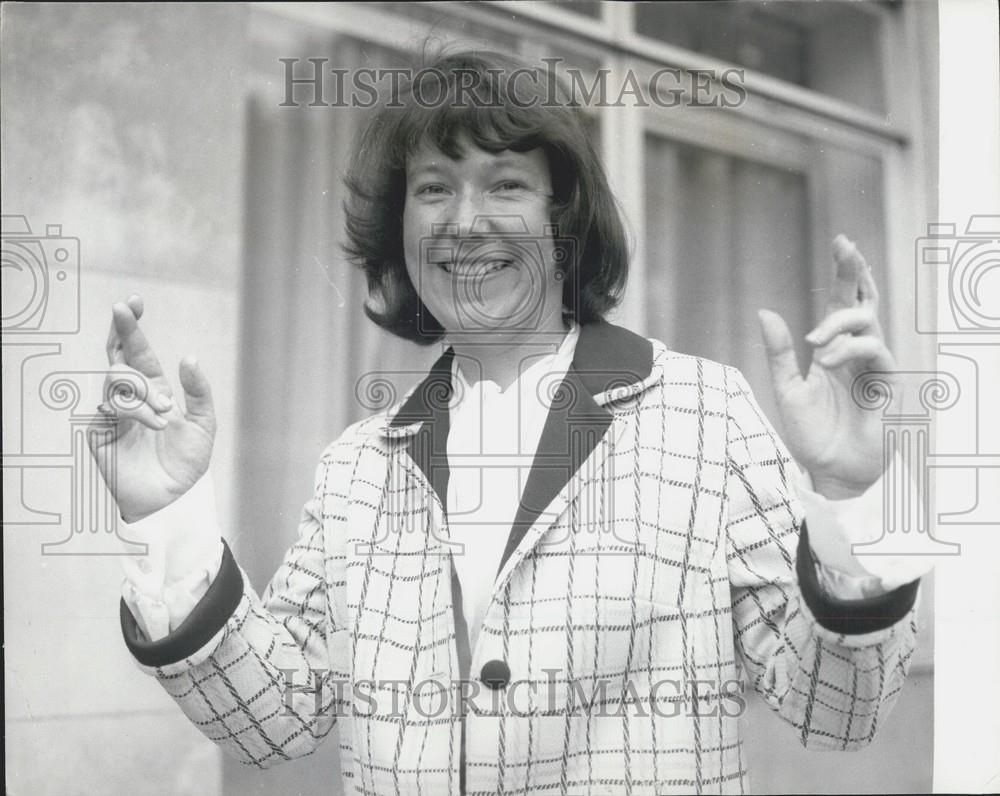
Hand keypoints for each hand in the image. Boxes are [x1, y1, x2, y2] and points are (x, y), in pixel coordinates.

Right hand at [87, 295, 215, 521]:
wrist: (174, 498)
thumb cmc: (187, 463)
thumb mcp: (204, 423)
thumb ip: (198, 390)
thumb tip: (188, 358)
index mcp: (154, 390)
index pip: (136, 351)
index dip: (131, 327)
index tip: (132, 303)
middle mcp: (131, 398)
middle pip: (117, 356)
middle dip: (122, 333)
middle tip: (126, 314)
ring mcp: (113, 414)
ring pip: (115, 380)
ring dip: (143, 390)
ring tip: (164, 414)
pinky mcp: (99, 432)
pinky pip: (109, 408)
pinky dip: (135, 411)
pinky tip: (153, 423)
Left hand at [758, 235, 894, 498]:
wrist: (829, 470)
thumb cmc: (811, 433)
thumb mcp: (786, 388)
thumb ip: (779, 352)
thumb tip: (764, 312)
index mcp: (833, 349)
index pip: (843, 302)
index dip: (845, 272)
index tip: (842, 241)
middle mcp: (855, 352)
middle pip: (863, 300)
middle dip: (855, 271)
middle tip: (845, 245)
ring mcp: (872, 366)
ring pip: (868, 321)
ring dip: (837, 324)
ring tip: (813, 344)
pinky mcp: (884, 383)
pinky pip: (873, 350)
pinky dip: (848, 349)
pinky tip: (825, 360)